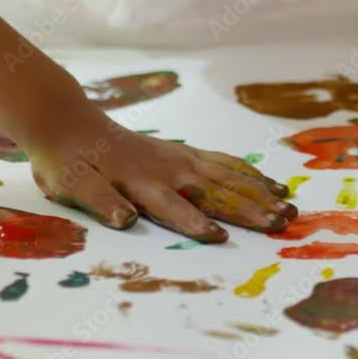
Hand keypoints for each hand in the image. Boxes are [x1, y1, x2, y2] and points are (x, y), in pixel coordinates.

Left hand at [25, 105, 295, 240]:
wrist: (70, 122)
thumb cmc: (68, 161)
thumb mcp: (71, 184)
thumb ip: (99, 201)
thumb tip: (125, 219)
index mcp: (141, 182)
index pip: (173, 207)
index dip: (194, 223)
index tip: (220, 236)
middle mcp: (168, 168)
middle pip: (215, 190)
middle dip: (249, 207)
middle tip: (280, 221)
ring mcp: (180, 158)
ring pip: (228, 176)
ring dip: (259, 192)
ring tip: (288, 206)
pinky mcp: (185, 152)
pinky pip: (225, 162)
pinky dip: (249, 173)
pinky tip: (270, 183)